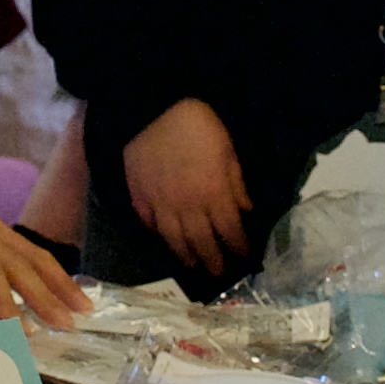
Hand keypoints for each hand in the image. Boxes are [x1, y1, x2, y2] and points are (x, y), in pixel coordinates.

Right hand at [121, 99, 252, 275]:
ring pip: (174, 240)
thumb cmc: (199, 124)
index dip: (238, 247)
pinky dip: (158, 235)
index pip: (230, 230)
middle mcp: (187, 207)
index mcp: (213, 194)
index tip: (244, 257)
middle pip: (202, 243)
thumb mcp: (228, 150)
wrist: (153, 109)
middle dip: (213, 261)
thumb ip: (236, 183)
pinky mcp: (139, 197)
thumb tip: (245, 210)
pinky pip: (149, 223)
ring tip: (192, 265)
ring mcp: (160, 204)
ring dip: (185, 256)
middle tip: (219, 275)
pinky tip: (164, 239)